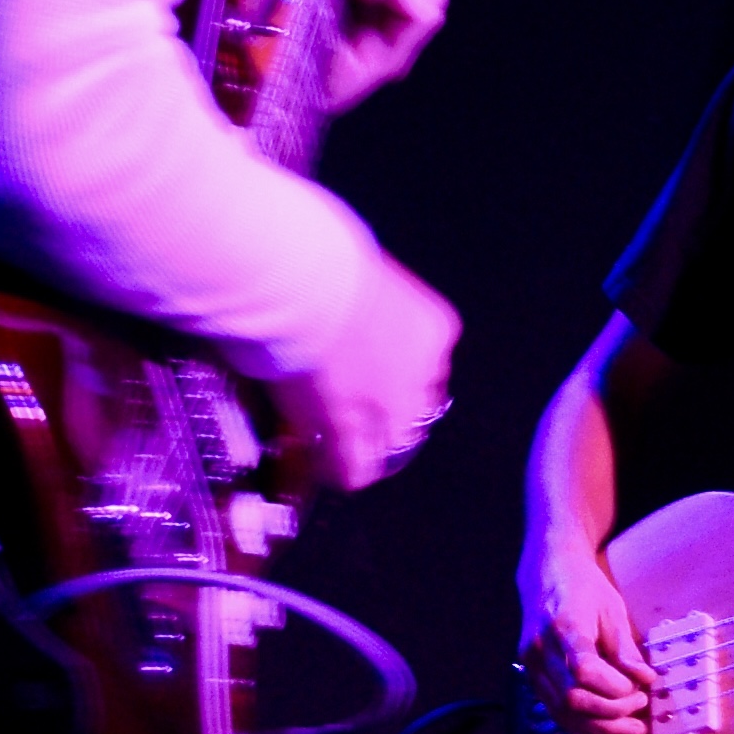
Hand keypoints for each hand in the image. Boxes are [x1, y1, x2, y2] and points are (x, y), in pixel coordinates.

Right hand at [267, 250, 459, 491]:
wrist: (300, 287)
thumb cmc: (323, 265)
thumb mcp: (369, 278)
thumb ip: (372, 306)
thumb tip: (350, 313)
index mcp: (434, 331)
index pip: (426, 369)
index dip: (393, 376)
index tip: (370, 375)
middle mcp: (423, 373)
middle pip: (414, 409)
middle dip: (384, 411)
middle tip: (349, 405)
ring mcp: (391, 407)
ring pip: (389, 444)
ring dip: (363, 442)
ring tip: (332, 439)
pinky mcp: (353, 432)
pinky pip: (355, 469)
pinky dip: (339, 468)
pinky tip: (320, 459)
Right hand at [520, 547, 654, 733]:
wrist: (545, 574)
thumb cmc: (584, 588)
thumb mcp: (611, 609)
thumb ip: (625, 647)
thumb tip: (646, 679)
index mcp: (563, 625)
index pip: (583, 669)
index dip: (614, 687)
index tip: (640, 685)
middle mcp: (541, 649)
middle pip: (573, 698)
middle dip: (611, 711)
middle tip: (640, 704)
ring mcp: (532, 667)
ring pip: (563, 713)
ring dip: (600, 728)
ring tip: (632, 728)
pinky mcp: (532, 679)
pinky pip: (557, 713)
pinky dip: (584, 726)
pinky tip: (609, 729)